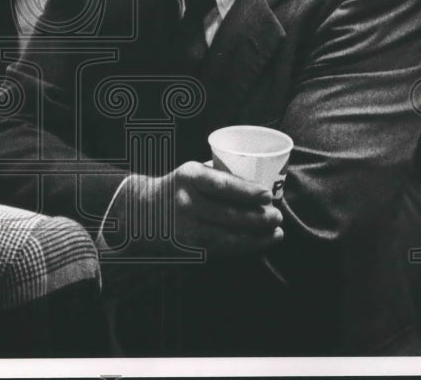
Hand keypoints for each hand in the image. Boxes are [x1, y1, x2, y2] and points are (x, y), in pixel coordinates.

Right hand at [105, 161, 283, 256]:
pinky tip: (260, 242)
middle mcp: (186, 202)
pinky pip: (221, 249)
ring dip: (256, 236)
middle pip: (227, 214)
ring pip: (227, 236)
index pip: (221, 184)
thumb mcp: (193, 172)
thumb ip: (220, 174)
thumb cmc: (180, 186)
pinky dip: (244, 247)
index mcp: (189, 176)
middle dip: (257, 218)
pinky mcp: (189, 246)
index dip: (246, 191)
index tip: (267, 194)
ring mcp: (186, 227)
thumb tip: (262, 177)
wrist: (143, 210)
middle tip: (277, 216)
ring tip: (276, 233)